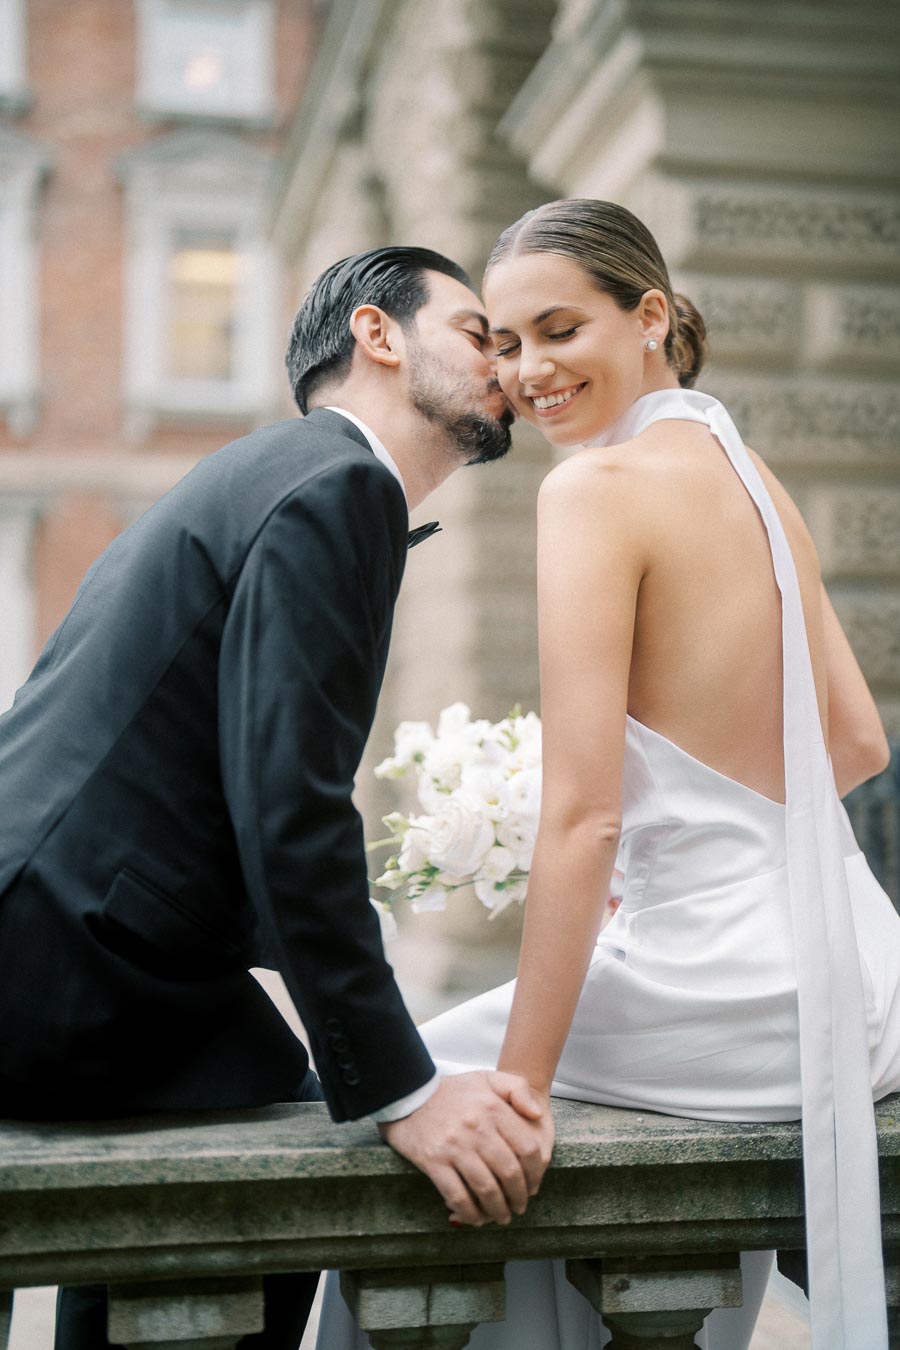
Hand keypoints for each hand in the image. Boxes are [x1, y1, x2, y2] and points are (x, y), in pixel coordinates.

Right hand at [379, 1071, 553, 1226]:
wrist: (409, 1092)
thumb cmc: (453, 1090)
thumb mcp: (488, 1078)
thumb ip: (518, 1089)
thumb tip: (538, 1114)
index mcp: (493, 1108)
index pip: (527, 1148)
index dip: (535, 1173)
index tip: (534, 1185)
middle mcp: (476, 1127)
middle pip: (509, 1172)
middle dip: (519, 1196)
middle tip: (520, 1207)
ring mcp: (454, 1146)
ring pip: (486, 1188)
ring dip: (498, 1210)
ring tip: (502, 1217)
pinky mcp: (433, 1161)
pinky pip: (457, 1196)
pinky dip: (470, 1213)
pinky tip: (476, 1218)